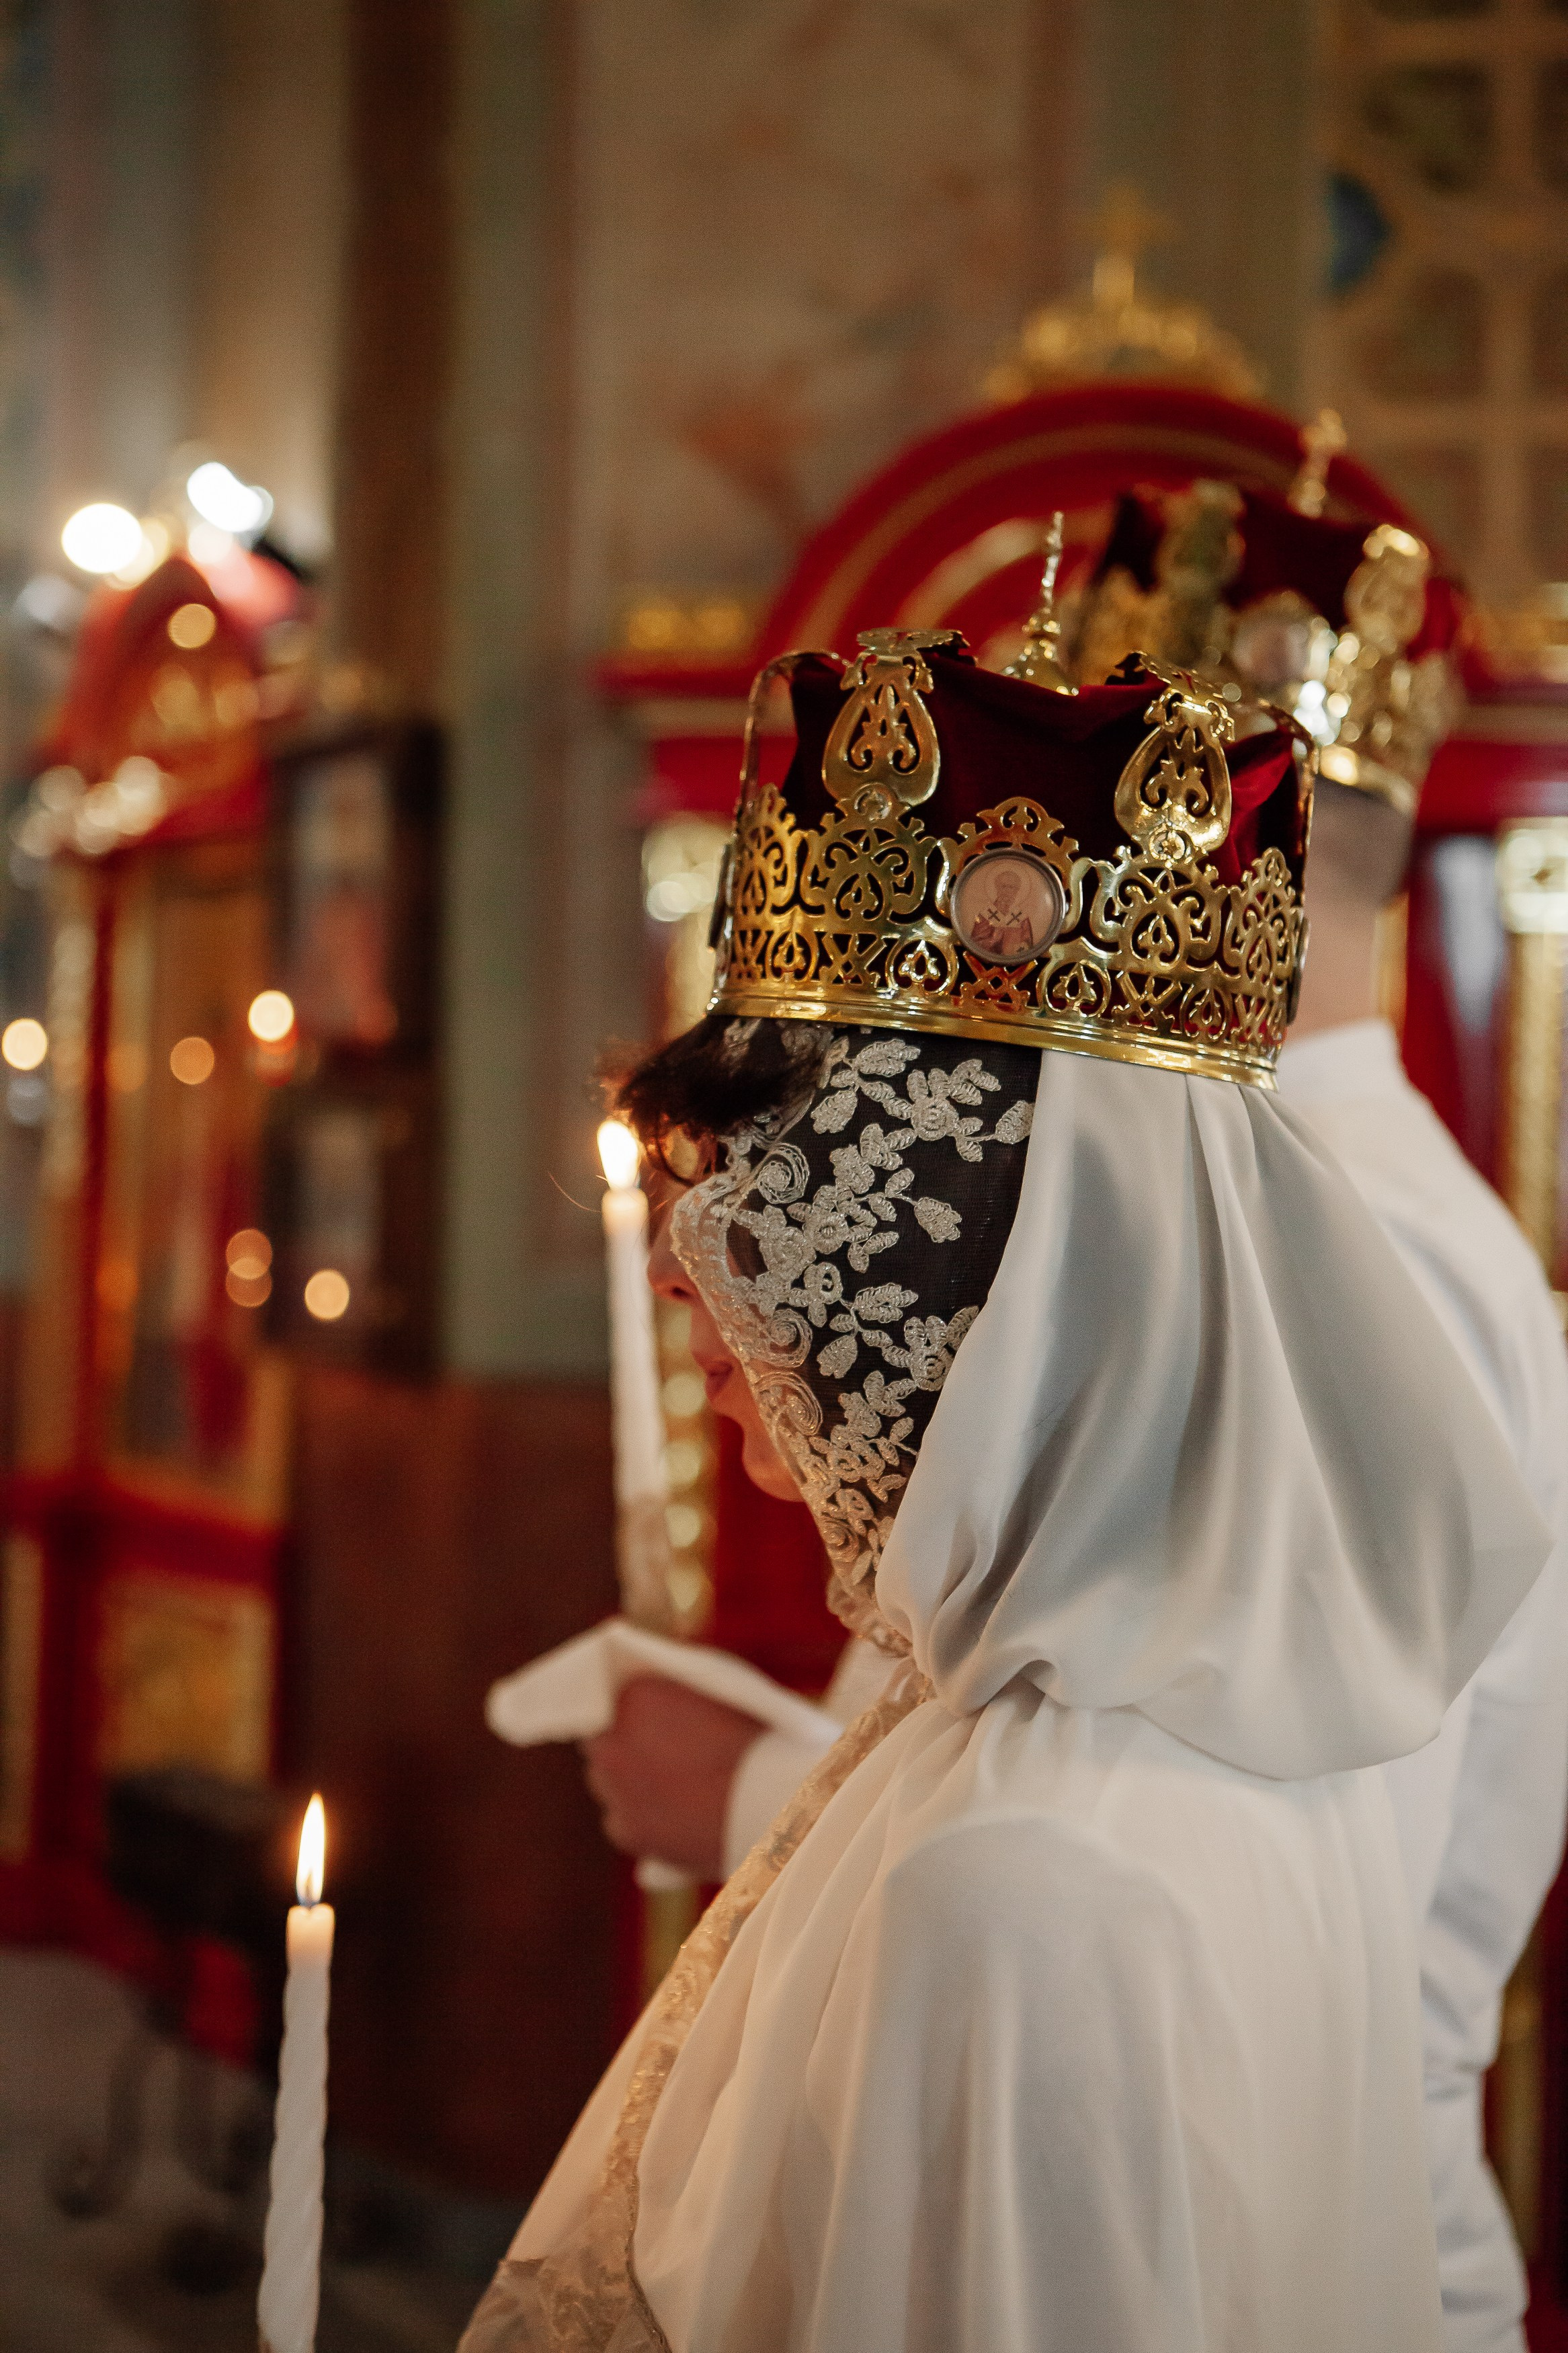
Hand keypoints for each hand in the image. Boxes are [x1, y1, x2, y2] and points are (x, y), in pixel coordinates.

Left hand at [581, 1674, 764, 1877]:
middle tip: (657, 1751)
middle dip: (622, 1743)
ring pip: (607, 1782)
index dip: (628, 1707)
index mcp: (636, 1694)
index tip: (644, 1715)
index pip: (608, 1693)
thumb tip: (660, 1690)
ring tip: (670, 1787)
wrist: (778, 1807)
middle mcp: (612, 1741)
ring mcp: (615, 1790)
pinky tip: (673, 1817)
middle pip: (600, 1739)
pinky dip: (640, 1819)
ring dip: (628, 1781)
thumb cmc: (762, 1739)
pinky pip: (621, 1820)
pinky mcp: (625, 1832)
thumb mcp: (723, 1689)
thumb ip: (680, 1688)